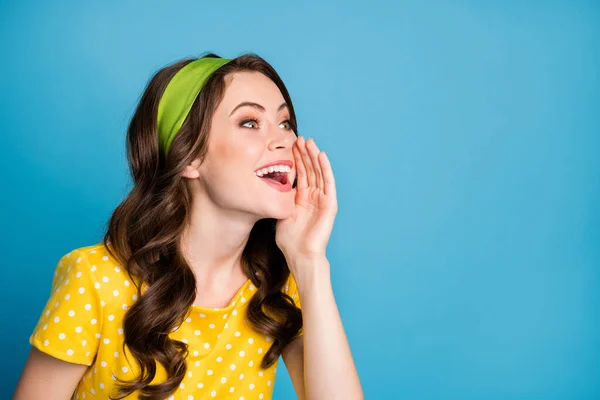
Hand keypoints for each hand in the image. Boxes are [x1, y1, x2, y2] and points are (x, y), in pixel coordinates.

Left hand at [275, 136, 337, 267]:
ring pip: (319, 172)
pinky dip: (325, 169)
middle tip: (299, 137)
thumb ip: (279, 199)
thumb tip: (268, 186)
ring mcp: (323, 200)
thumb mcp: (281, 214)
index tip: (291, 144)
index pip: (301, 173)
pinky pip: (328, 183)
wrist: (300, 255)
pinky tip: (321, 156)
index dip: (297, 159)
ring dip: (314, 156)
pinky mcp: (330, 204)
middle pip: (310, 170)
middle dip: (305, 153)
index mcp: (302, 199)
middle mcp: (314, 197)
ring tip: (309, 142)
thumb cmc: (289, 240)